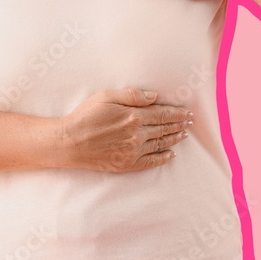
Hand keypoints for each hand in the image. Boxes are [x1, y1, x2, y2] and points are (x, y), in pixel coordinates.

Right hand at [59, 88, 193, 172]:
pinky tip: (171, 154)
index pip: (162, 114)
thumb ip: (132, 95)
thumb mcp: (106, 96)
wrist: (69, 142)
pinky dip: (163, 158)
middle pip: (164, 128)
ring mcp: (133, 151)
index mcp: (133, 116)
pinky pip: (151, 161)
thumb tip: (154, 97)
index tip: (187, 112)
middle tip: (190, 122)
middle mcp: (137, 134)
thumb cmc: (85, 116)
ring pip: (160, 144)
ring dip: (175, 139)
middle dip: (179, 124)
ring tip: (184, 135)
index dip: (177, 113)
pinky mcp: (127, 164)